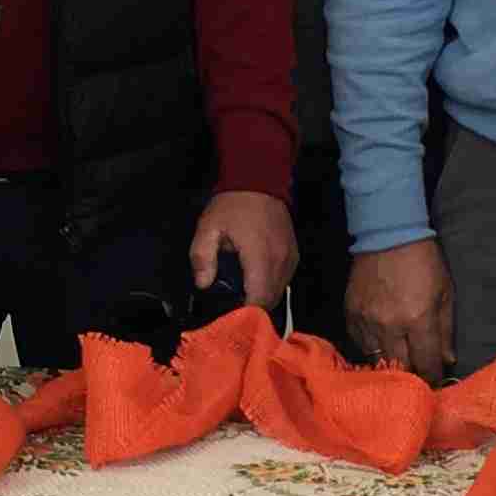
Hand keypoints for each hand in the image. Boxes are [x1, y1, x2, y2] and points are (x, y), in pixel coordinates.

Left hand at [189, 191, 300, 313]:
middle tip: (230, 308)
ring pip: (279, 293)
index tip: (228, 317)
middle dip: (251, 310)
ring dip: (261, 298)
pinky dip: (269, 286)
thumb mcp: (209, 227)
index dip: (244, 314)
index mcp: (260, 257)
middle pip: (270, 301)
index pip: (258, 299)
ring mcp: (290, 258)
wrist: (260, 179)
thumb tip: (202, 284)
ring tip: (239, 295)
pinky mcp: (293, 254)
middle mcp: (281, 261)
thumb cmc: (233, 204)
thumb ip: (203, 257)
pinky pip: (283, 280)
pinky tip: (253, 281)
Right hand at [344, 240, 456, 381]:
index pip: (426, 364)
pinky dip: (372, 348)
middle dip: (412, 375)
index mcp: (419, 319)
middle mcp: (391, 325)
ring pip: (378, 360)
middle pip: (400, 368)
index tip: (435, 380)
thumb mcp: (445, 293)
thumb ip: (446, 330)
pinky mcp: (351, 314)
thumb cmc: (424, 262)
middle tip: (418, 375)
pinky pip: (360, 344)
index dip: (433, 377)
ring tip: (398, 362)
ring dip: (390, 363)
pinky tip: (381, 344)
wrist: (387, 234)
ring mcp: (367, 321)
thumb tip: (448, 360)